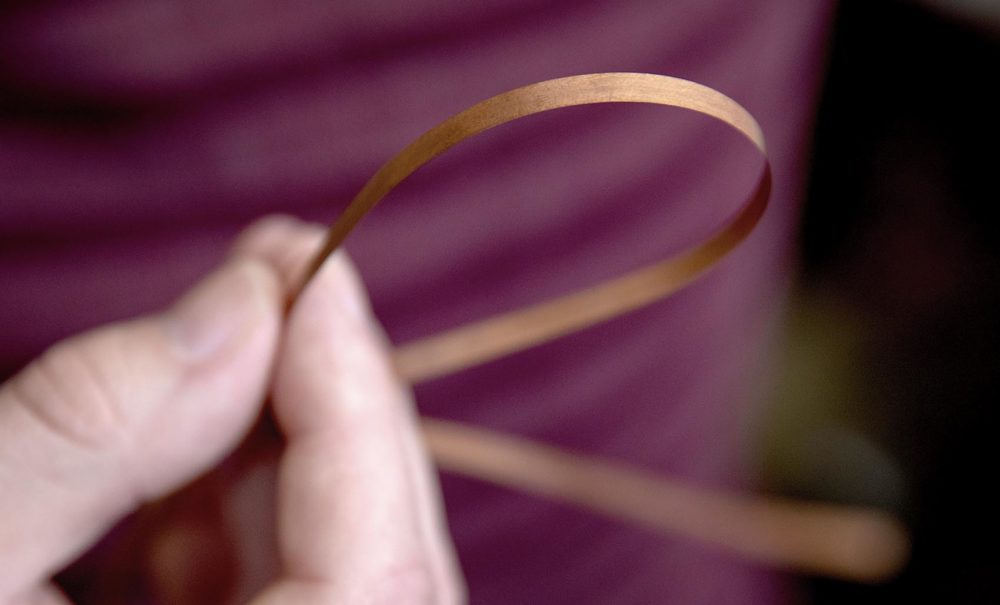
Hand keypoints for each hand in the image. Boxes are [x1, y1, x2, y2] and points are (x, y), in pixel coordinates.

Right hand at [0, 216, 463, 603]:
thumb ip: (88, 429)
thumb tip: (242, 305)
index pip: (376, 577)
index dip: (356, 404)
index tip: (310, 262)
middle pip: (382, 569)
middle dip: (333, 409)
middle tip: (282, 277)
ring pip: (340, 574)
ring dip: (284, 451)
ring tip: (220, 345)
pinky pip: (279, 594)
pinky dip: (235, 515)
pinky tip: (182, 450)